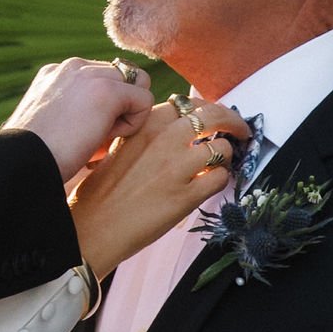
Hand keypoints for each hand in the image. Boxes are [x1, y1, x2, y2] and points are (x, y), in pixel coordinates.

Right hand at [7, 58, 153, 179]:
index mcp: (56, 73)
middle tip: (94, 138)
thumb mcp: (50, 124)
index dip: (102, 109)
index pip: (102, 78)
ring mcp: (90, 75)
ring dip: (126, 114)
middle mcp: (73, 67)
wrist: (21, 162)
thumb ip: (73, 112)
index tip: (81, 133)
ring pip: (137, 85)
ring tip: (100, 139)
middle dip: (117, 108)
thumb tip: (105, 124)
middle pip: (123, 77)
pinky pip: (144, 100)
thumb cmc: (34, 156)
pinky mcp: (107, 91)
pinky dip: (133, 125)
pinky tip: (105, 141)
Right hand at [68, 96, 246, 276]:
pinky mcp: (184, 196)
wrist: (91, 227)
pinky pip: (220, 178)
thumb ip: (151, 133)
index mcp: (145, 124)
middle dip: (233, 122)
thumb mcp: (121, 147)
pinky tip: (208, 185)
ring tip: (218, 166)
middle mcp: (162, 139)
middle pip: (214, 116)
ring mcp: (175, 168)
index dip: (208, 111)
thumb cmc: (103, 191)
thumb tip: (182, 125)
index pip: (191, 104)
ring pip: (222, 148)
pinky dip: (220, 181)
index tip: (215, 119)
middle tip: (240, 131)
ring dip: (225, 157)